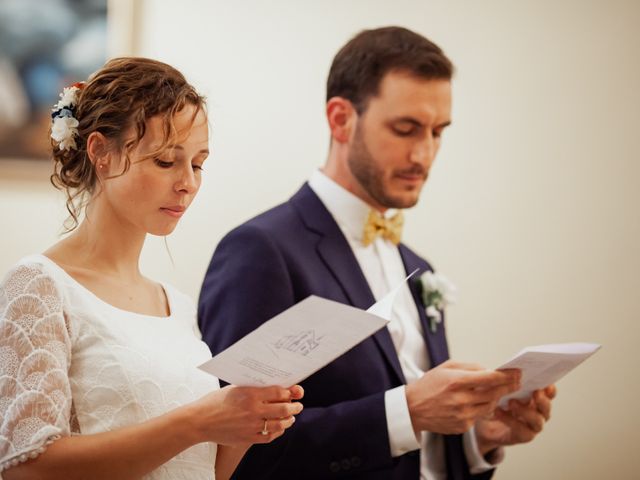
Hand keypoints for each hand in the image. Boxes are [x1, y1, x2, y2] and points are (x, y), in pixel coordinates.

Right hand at [187, 384, 303, 445]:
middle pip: (283, 409)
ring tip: (291, 417)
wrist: (199, 421)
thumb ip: (254, 389)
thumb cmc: (216, 401)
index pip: (279, 393)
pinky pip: (269, 437)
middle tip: (298, 405)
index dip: (290, 392)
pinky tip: (279, 428)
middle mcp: (253, 410)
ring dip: (289, 420)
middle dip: (295, 406)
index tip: (294, 392)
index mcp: (250, 394)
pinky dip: (277, 432)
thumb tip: (274, 388)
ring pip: (279, 424)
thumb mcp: (235, 388)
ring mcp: (251, 426)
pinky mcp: (247, 438)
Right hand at [405, 360, 520, 434]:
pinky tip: (478, 402)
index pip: (489, 378)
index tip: (517, 372)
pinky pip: (480, 416)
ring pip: (490, 406)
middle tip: (516, 382)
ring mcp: (462, 415)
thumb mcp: (446, 367)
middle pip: (494, 393)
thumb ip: (469, 367)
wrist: (412, 408)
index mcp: (456, 381)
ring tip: (497, 391)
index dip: (506, 375)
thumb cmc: (430, 384)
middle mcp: (461, 399)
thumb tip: (489, 370)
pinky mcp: (462, 427)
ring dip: (496, 398)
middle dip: (508, 387)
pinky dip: (482, 408)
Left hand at [475, 385, 555, 454]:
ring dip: (525, 411)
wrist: (484, 423)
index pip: (549, 392)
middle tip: (535, 392)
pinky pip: (523, 431)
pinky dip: (510, 421)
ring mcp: (533, 425)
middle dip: (542, 400)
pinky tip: (498, 412)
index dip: (550, 389)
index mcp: (536, 397)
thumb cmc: (494, 400)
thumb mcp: (499, 387)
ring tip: (511, 402)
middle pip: (546, 406)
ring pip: (537, 420)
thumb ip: (506, 379)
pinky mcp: (523, 436)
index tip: (546, 384)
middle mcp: (538, 411)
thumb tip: (507, 369)